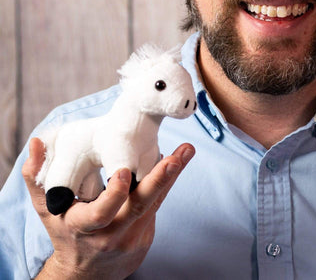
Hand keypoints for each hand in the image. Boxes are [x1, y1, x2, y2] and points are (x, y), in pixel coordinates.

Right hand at [22, 137, 194, 279]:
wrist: (85, 273)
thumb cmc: (65, 230)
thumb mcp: (47, 207)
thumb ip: (37, 176)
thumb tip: (36, 142)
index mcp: (83, 228)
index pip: (100, 214)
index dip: (113, 195)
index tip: (123, 172)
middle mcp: (110, 235)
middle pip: (138, 207)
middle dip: (159, 180)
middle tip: (176, 157)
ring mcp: (132, 238)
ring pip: (154, 203)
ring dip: (173, 175)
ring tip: (186, 150)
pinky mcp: (146, 237)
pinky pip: (157, 205)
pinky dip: (165, 183)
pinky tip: (175, 162)